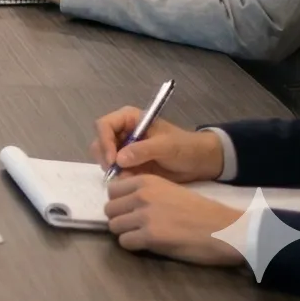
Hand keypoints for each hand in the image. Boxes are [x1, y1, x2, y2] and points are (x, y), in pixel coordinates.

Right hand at [90, 108, 225, 180]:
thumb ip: (143, 150)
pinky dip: (119, 177)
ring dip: (112, 169)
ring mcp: (124, 148)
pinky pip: (115, 170)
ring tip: (127, 178)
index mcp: (129, 119)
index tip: (113, 160)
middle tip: (116, 173)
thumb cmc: (185, 147)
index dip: (104, 141)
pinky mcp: (128, 164)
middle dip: (105, 158)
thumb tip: (119, 159)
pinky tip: (131, 181)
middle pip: (100, 142)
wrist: (199, 163)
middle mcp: (122, 132)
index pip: (104, 125)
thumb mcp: (166, 146)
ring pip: (104, 158)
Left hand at [106, 175, 252, 268]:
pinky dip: (134, 246)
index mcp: (147, 181)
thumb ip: (147, 194)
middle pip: (110, 209)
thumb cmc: (203, 212)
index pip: (112, 190)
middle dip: (120, 219)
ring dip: (126, 233)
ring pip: (114, 226)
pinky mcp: (150, 237)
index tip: (130, 211)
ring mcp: (145, 216)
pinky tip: (149, 246)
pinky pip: (125, 243)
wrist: (227, 229)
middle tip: (136, 227)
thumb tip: (125, 204)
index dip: (119, 203)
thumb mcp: (171, 191)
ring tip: (143, 237)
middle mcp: (142, 195)